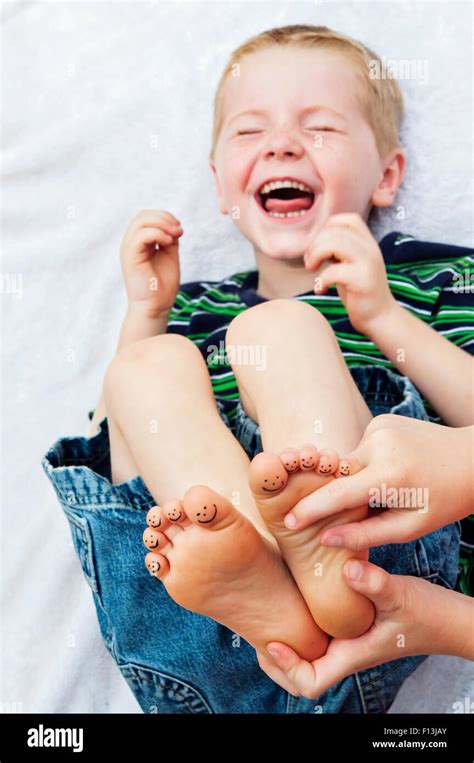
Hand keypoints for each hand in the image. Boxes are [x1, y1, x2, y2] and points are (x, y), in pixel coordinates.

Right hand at [120, 209, 182, 319]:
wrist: (156, 308)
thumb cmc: (162, 287)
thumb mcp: (169, 256)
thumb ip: (169, 239)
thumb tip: (173, 225)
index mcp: (139, 244)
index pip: (146, 218)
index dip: (164, 217)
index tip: (180, 229)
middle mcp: (130, 244)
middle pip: (142, 216)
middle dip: (164, 217)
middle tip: (179, 230)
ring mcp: (128, 250)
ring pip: (140, 222)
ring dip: (162, 223)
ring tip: (175, 235)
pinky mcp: (130, 257)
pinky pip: (141, 235)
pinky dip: (157, 233)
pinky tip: (169, 242)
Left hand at [257, 559, 472, 698]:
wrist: (449, 618)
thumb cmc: (428, 614)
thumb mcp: (400, 595)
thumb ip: (375, 584)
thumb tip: (349, 571)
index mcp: (353, 653)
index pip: (311, 682)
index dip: (287, 668)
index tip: (273, 641)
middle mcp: (346, 650)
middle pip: (301, 673)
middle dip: (275, 660)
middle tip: (257, 630)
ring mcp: (348, 640)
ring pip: (308, 651)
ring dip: (287, 640)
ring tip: (269, 613)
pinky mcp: (352, 626)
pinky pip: (319, 632)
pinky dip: (303, 621)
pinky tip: (296, 596)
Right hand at [285, 415, 472, 549]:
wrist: (471, 459)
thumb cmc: (444, 500)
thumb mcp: (410, 527)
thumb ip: (366, 535)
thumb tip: (326, 539)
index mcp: (391, 476)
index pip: (337, 494)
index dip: (310, 510)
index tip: (288, 523)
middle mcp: (381, 445)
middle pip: (340, 476)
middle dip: (339, 494)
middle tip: (361, 507)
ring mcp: (380, 427)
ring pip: (350, 462)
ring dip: (358, 479)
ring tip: (390, 487)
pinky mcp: (381, 419)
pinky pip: (361, 448)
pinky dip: (368, 463)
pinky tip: (394, 468)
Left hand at [304, 213, 396, 336]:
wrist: (380, 317)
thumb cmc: (359, 291)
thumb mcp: (349, 264)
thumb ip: (337, 250)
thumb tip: (314, 241)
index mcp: (367, 242)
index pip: (346, 219)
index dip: (327, 229)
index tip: (319, 248)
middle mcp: (370, 249)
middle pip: (335, 231)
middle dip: (315, 245)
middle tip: (310, 263)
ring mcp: (367, 264)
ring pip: (334, 244)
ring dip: (316, 255)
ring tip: (313, 270)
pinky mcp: (362, 281)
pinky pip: (333, 271)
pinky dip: (320, 280)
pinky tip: (321, 289)